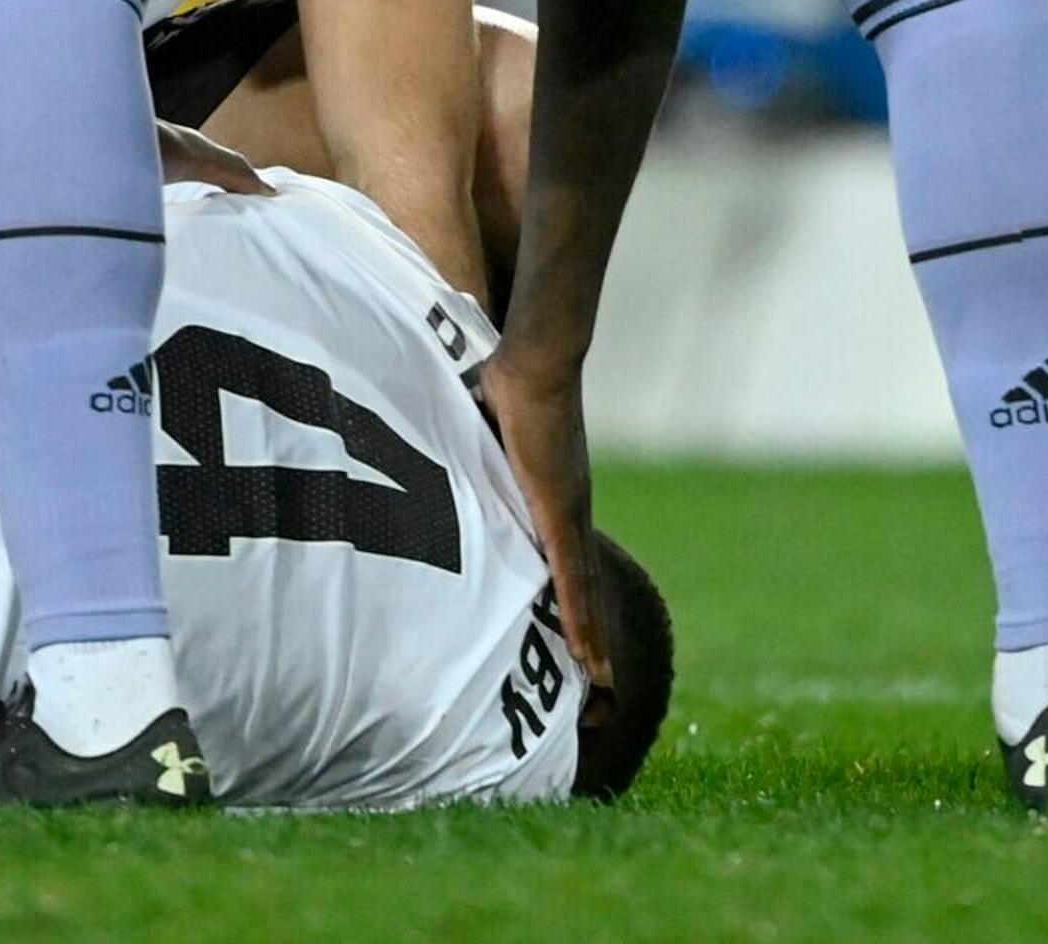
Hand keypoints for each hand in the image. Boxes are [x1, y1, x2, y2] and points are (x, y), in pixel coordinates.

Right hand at [480, 346, 609, 688]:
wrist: (534, 364)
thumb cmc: (510, 386)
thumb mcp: (487, 432)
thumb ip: (476, 452)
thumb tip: (445, 447)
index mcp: (555, 500)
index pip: (569, 564)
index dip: (575, 603)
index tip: (580, 640)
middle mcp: (571, 515)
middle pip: (585, 589)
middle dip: (592, 636)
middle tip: (602, 683)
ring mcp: (569, 516)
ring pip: (584, 594)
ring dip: (592, 640)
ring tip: (600, 682)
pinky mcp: (560, 512)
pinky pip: (571, 577)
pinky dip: (580, 616)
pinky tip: (587, 651)